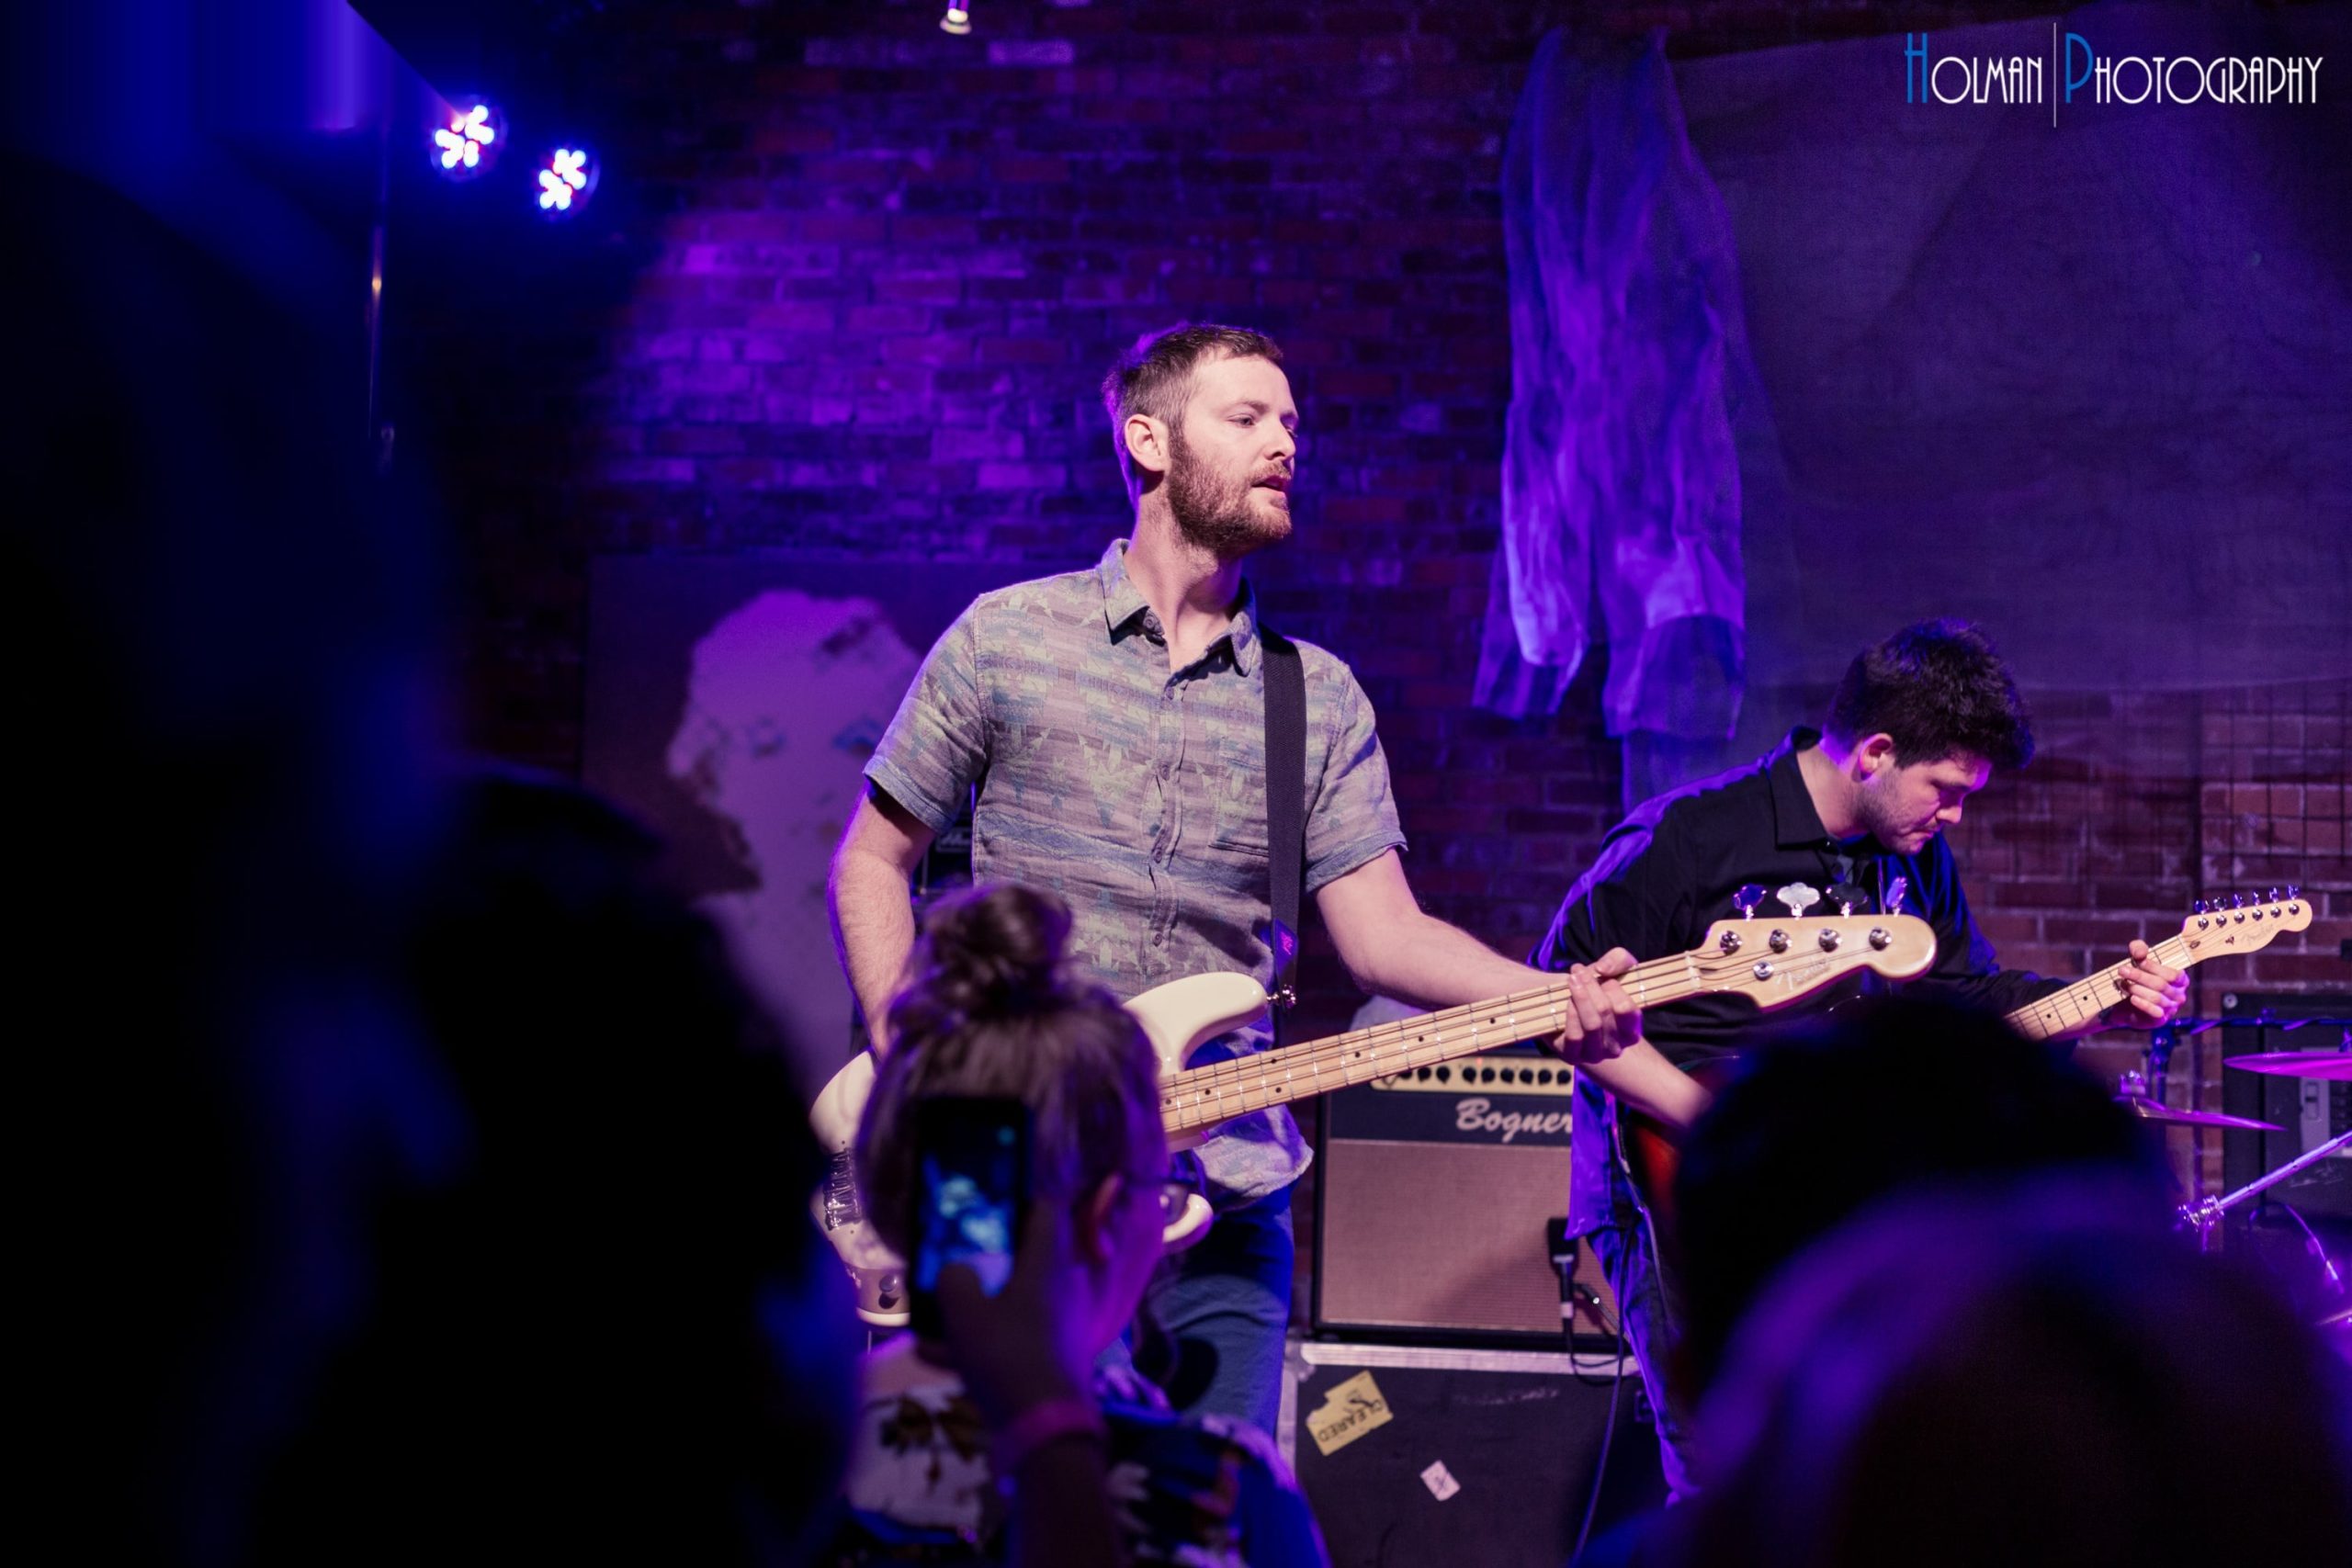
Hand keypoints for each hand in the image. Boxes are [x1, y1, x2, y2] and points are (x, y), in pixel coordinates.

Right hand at [935, 1201, 1097, 1431]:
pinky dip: (979, 1344)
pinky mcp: (1053, 1362)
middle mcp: (1062, 1289)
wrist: (1043, 1430)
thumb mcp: (964, 1310)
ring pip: (1013, 1304)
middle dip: (985, 1262)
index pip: (1046, 1211)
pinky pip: (1012, 1340)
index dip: (1019, 1201)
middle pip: (1026, 1259)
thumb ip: (953, 1279)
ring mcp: (1060, 1327)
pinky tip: (932, 1357)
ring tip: (927, 1319)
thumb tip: (956, 1271)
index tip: (987, 1205)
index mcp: (1048, 1263)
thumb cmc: (1006, 1354)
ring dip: (975, 1308)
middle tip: (950, 1263)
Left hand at [1546, 947, 1643, 1065]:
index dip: (1612, 987)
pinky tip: (1567, 1001)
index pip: (1626, 1009)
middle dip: (1590, 986)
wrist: (1564, 1001)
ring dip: (1580, 996)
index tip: (1598, 970)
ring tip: (1572, 980)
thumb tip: (1603, 969)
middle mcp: (1617, 1047)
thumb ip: (1618, 959)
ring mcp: (1595, 1055)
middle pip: (1606, 1012)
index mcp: (1632, 1030)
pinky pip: (1574, 1036)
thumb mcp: (1615, 966)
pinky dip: (1570, 1014)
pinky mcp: (1573, 1056)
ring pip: (1592, 1025)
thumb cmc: (1597, 987)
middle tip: (1578, 971)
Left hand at [2101, 939, 2189, 1029]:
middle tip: (2122, 970)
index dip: (2156, 967)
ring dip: (2137, 989)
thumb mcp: (2138, 960)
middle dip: (2140, 976)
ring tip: (2124, 983)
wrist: (2126, 1004)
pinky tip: (2132, 998)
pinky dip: (2142, 1003)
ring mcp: (2171, 1008)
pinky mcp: (2160, 1019)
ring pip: (2156, 997)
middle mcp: (2178, 995)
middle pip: (2161, 985)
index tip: (2139, 961)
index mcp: (2180, 980)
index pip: (2173, 974)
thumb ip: (2139, 949)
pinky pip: (2154, 1011)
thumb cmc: (2138, 978)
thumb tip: (2140, 953)